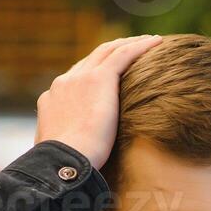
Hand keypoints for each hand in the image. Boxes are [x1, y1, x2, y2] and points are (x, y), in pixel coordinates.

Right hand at [34, 35, 165, 169]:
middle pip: (93, 59)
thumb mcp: (61, 154)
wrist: (62, 162)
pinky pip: (123, 55)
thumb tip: (75, 159)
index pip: (77, 79)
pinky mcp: (98, 80)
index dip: (96, 72)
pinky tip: (156, 43)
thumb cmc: (62, 168)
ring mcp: (80, 79)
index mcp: (53, 99)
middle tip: (134, 48)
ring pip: (108, 51)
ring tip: (150, 41)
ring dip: (130, 43)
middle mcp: (64, 83)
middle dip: (114, 51)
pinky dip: (140, 46)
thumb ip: (68, 147)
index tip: (113, 73)